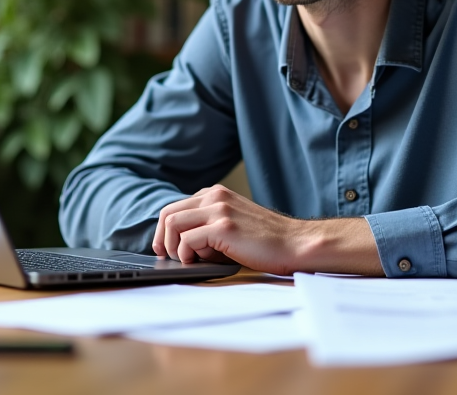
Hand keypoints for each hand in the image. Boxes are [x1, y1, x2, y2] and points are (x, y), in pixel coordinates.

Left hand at [151, 185, 381, 275]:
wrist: (294, 244)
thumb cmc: (265, 241)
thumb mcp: (233, 223)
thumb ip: (209, 224)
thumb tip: (180, 243)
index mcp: (216, 194)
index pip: (175, 207)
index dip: (165, 230)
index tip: (166, 247)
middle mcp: (215, 197)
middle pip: (168, 213)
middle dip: (162, 238)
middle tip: (167, 256)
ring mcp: (219, 210)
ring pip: (173, 224)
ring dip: (174, 247)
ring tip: (187, 260)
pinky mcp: (223, 227)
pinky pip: (187, 240)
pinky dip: (187, 255)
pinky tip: (200, 262)